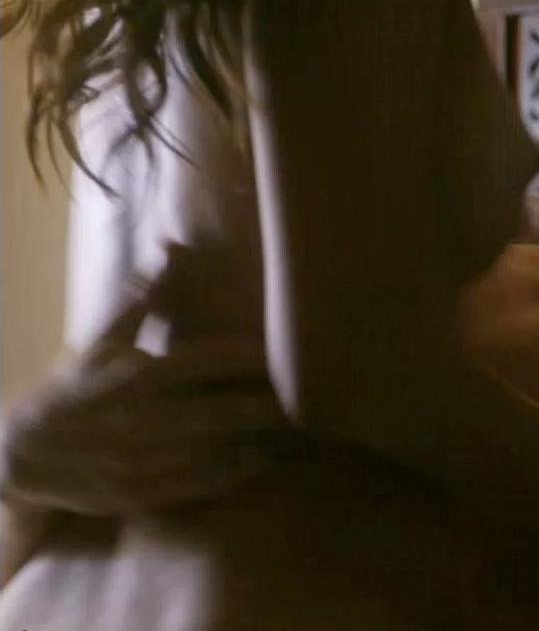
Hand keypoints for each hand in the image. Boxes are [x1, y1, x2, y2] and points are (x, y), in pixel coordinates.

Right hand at [0, 283, 292, 515]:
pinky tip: (264, 461)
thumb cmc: (71, 389)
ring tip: (299, 430)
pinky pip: (199, 485)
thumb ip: (143, 297)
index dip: (252, 358)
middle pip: (223, 411)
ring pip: (218, 451)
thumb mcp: (101, 341)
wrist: (19, 453)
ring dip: (260, 442)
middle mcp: (144, 419)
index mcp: (138, 376)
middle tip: (309, 396)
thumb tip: (172, 245)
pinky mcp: (141, 492)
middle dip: (268, 405)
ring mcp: (144, 460)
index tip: (289, 350)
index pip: (209, 361)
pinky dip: (236, 473)